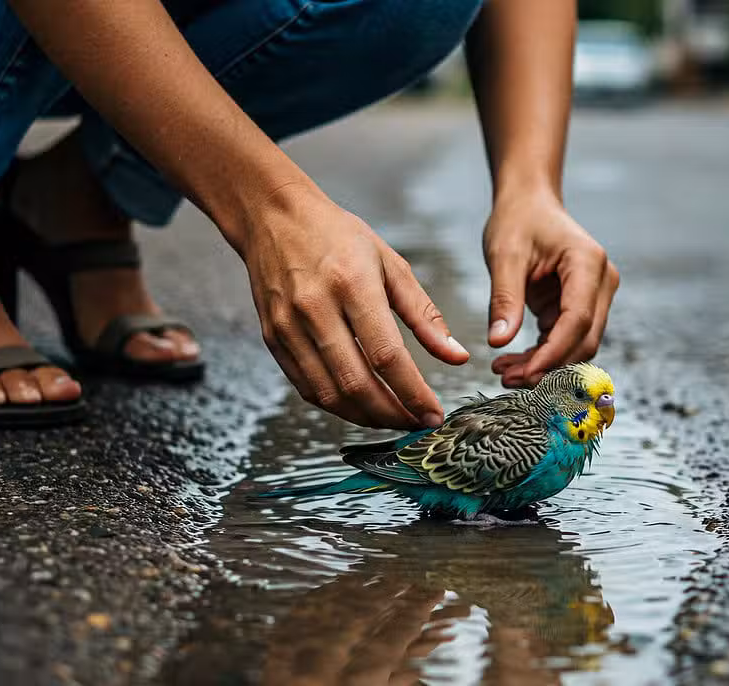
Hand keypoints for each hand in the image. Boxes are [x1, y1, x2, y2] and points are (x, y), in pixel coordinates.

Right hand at [243, 184, 468, 428]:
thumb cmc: (337, 236)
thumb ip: (425, 315)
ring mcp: (288, 326)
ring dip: (365, 417)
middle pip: (356, 383)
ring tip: (392, 419)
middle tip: (416, 423)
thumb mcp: (391, 264)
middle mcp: (316, 308)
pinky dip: (336, 405)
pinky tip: (359, 406)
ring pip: (329, 394)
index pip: (387, 355)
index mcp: (352, 284)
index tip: (433, 413)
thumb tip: (456, 356)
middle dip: (392, 414)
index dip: (413, 393)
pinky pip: (306, 387)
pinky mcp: (273, 339)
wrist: (274, 218)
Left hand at [484, 189, 618, 387]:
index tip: (525, 374)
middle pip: (584, 339)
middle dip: (548, 366)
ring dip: (544, 365)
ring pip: (577, 346)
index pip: (578, 320)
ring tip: (503, 372)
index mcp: (588, 263)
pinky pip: (566, 340)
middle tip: (506, 379)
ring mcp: (595, 296)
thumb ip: (505, 298)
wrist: (529, 203)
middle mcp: (601, 282)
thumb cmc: (518, 220)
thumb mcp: (504, 254)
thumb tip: (499, 342)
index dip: (553, 353)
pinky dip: (542, 355)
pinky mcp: (581, 306)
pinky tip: (513, 363)